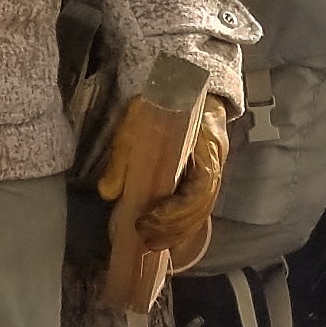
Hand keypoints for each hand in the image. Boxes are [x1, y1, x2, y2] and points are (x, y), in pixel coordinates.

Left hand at [99, 97, 229, 257]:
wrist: (187, 83)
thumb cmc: (165, 99)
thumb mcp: (138, 118)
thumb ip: (124, 153)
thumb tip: (108, 192)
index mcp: (207, 143)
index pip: (201, 186)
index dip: (177, 208)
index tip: (148, 218)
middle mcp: (216, 161)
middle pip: (203, 206)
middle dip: (174, 228)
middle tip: (144, 238)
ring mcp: (214, 170)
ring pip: (203, 211)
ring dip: (178, 232)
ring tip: (150, 244)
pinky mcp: (205, 178)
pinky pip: (199, 209)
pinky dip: (182, 226)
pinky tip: (163, 236)